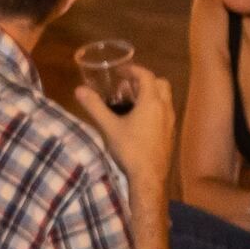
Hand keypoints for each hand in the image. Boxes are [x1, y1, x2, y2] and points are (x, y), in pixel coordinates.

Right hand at [69, 50, 178, 177]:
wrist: (149, 178)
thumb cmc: (130, 149)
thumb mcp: (109, 127)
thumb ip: (95, 106)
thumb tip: (79, 90)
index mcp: (151, 102)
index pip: (146, 76)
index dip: (133, 70)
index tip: (120, 71)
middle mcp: (165, 109)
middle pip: (160, 84)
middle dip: (145, 80)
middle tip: (128, 86)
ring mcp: (170, 123)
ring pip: (165, 99)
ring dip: (151, 94)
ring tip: (132, 102)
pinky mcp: (170, 135)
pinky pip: (165, 113)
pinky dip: (155, 108)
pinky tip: (140, 121)